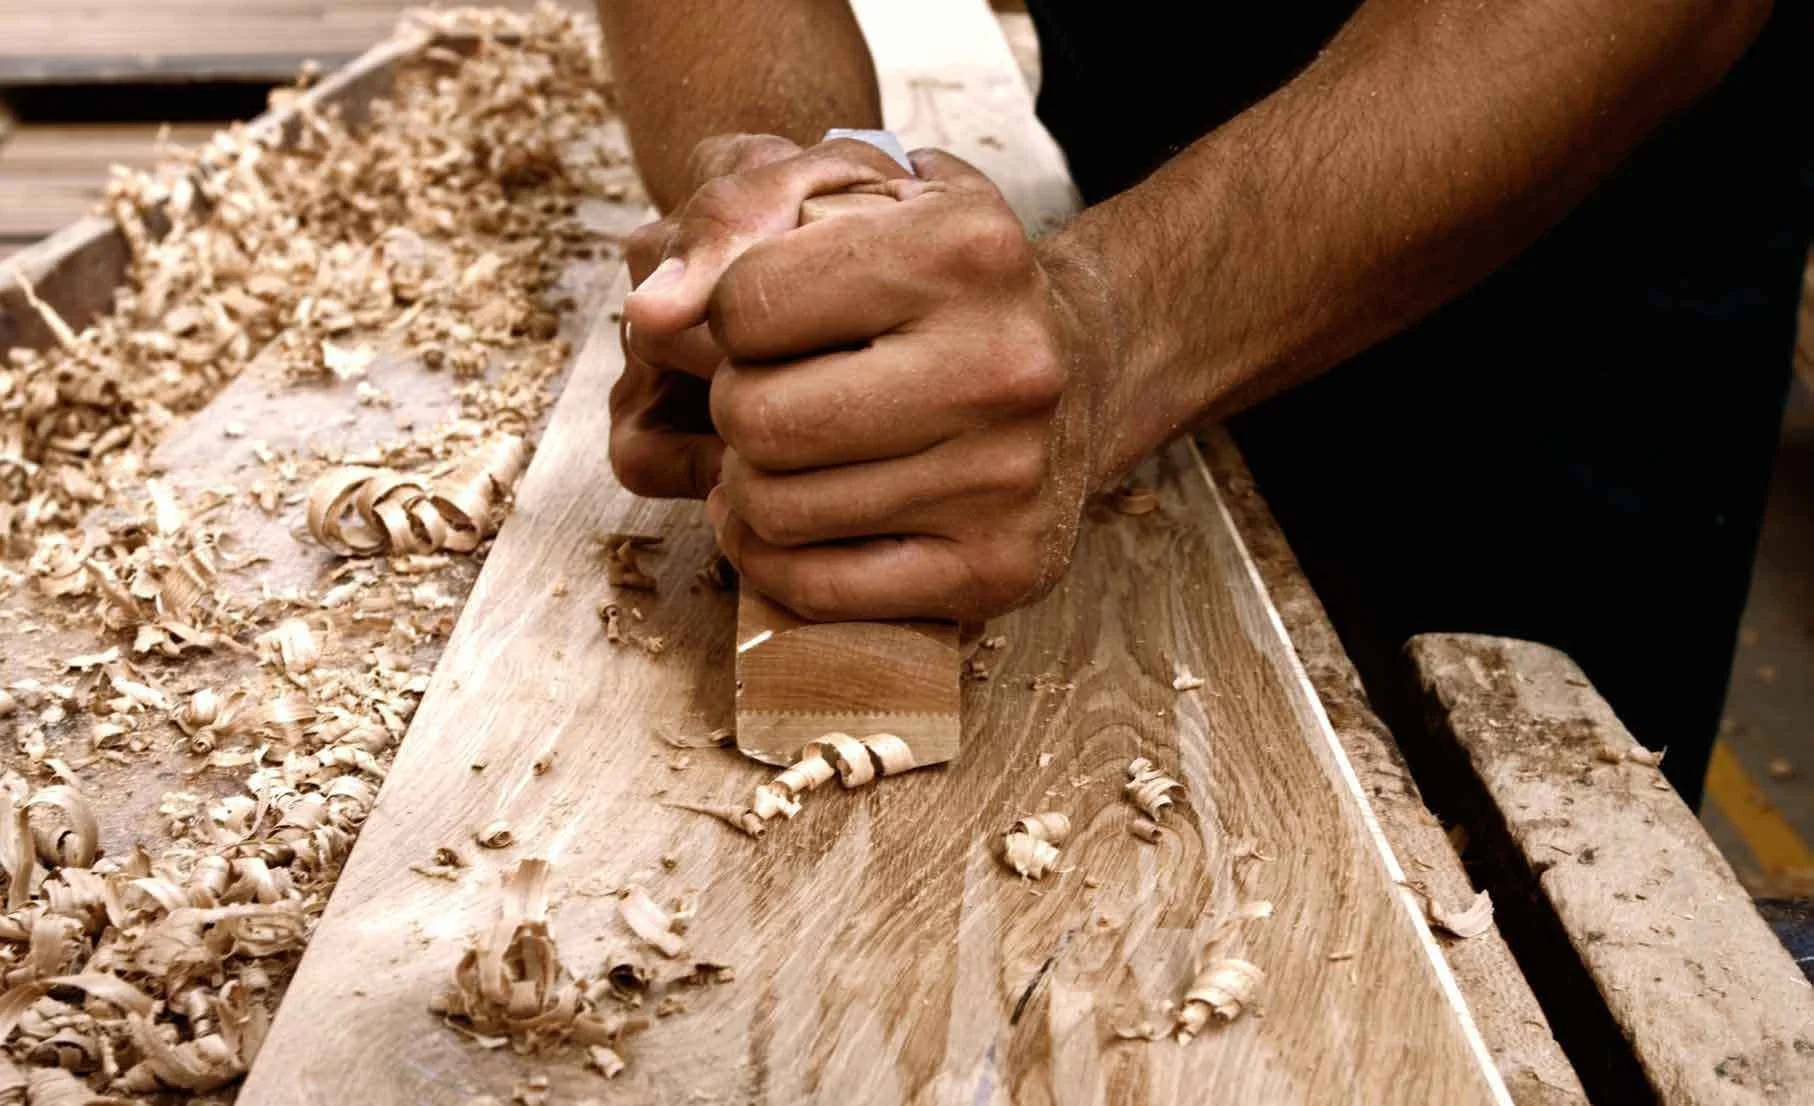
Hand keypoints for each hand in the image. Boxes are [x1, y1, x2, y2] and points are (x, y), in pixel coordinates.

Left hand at [624, 144, 1118, 622]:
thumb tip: (648, 312)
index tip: (768, 319)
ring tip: (783, 454)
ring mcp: (1006, 476)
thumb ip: (738, 221)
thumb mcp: (864, 198)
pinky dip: (773, 559)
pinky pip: (820, 589)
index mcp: (965, 249)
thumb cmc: (943, 281)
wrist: (1084, 365)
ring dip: (747, 486)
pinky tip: (791, 518)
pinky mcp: (1000, 566)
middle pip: (755, 416)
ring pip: (775, 509)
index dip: (729, 316)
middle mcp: (1001, 364)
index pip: (745, 303)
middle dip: (735, 406)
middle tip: (768, 395)